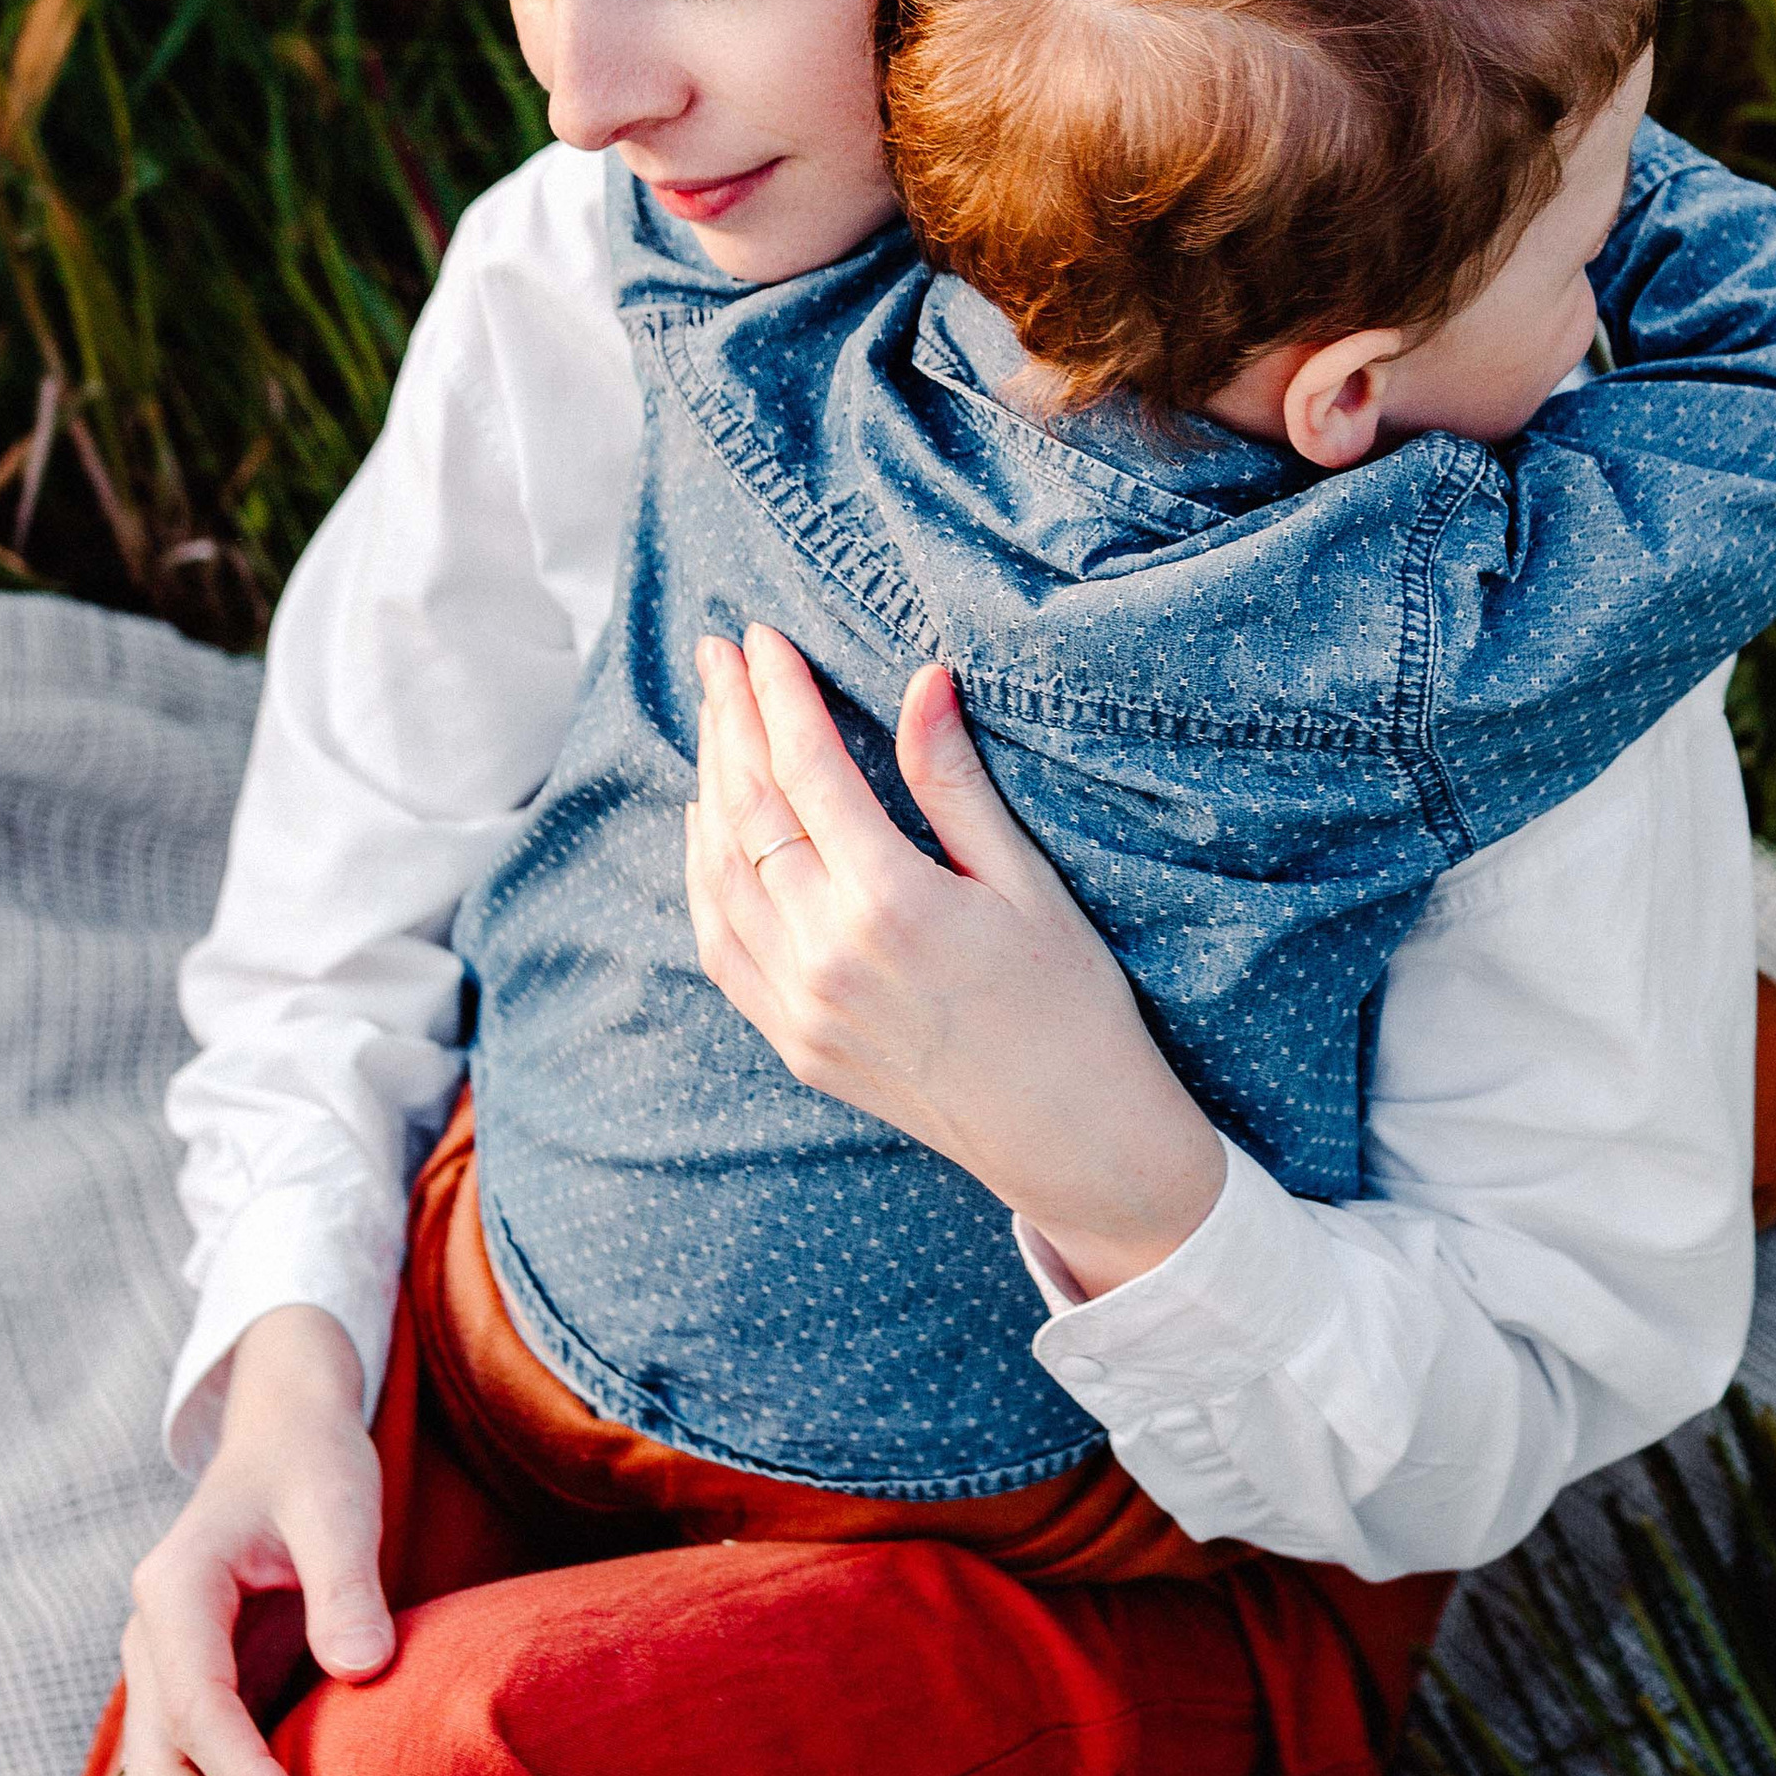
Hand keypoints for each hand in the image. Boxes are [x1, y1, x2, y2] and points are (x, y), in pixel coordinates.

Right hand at [108, 1304, 392, 1775]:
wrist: (281, 1445)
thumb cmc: (314, 1469)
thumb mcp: (340, 1500)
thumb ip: (348, 1580)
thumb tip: (363, 1668)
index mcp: (176, 1589)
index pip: (196, 1706)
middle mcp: (148, 1642)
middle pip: (155, 1771)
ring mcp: (156, 1679)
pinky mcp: (180, 1707)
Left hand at [685, 628, 1224, 1294]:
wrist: (1073, 1137)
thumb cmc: (1070, 1002)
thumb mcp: (1026, 882)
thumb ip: (954, 783)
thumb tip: (922, 679)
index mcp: (890, 903)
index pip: (807, 769)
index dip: (779, 694)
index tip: (762, 638)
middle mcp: (826, 956)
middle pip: (747, 810)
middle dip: (727, 720)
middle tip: (715, 653)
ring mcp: (799, 1007)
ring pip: (717, 875)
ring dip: (707, 787)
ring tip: (712, 722)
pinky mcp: (793, 1044)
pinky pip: (720, 945)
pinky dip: (702, 876)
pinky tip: (707, 827)